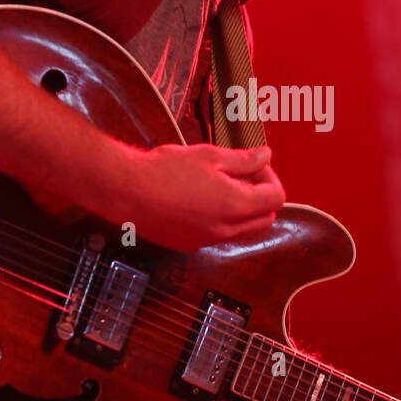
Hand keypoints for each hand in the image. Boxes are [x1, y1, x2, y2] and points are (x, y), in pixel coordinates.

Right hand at [121, 142, 285, 250]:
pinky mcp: (189, 244)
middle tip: (242, 175)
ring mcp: (207, 240)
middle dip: (261, 196)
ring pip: (242, 229)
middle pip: (265, 219)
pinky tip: (200, 199)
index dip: (270, 178)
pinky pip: (218, 235)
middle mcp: (225, 229)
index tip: (255, 165)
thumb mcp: (209, 156)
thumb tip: (265, 157)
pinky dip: (220, 219)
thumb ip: (243, 160)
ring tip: (219, 185)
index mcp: (235, 205)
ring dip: (242, 210)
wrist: (126, 191)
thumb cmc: (164, 170)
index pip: (275, 198)